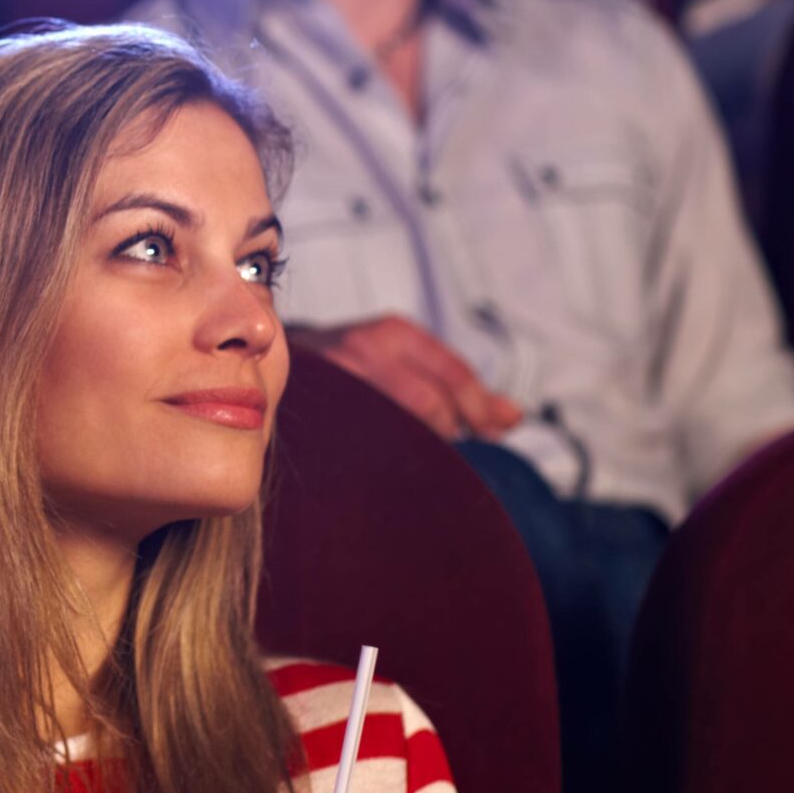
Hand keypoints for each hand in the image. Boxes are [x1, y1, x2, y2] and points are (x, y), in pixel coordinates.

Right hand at [292, 314, 524, 440]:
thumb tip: (513, 418)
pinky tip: (386, 458)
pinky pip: (364, 439)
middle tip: (449, 447)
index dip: (480, 409)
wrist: (280, 354)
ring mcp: (336, 379)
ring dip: (418, 446)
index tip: (494, 431)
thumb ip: (456, 384)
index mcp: (392, 334)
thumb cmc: (352, 362)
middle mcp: (363, 350)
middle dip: (449, 431)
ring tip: (417, 452)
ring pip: (398, 426)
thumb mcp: (404, 356)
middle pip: (430, 405)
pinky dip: (385, 453)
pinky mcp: (316, 403)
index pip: (452, 375)